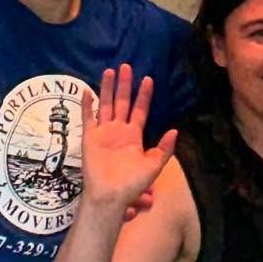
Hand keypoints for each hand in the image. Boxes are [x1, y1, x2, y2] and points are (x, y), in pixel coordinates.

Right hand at [82, 64, 177, 211]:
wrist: (110, 195)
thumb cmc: (132, 183)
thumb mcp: (154, 165)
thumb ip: (164, 148)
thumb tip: (175, 130)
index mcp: (134, 136)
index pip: (140, 110)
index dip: (144, 95)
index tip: (148, 79)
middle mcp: (118, 131)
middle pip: (122, 102)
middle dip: (125, 85)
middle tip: (127, 66)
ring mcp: (103, 133)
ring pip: (106, 105)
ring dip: (108, 88)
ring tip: (110, 70)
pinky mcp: (89, 137)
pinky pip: (87, 118)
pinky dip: (87, 105)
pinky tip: (87, 91)